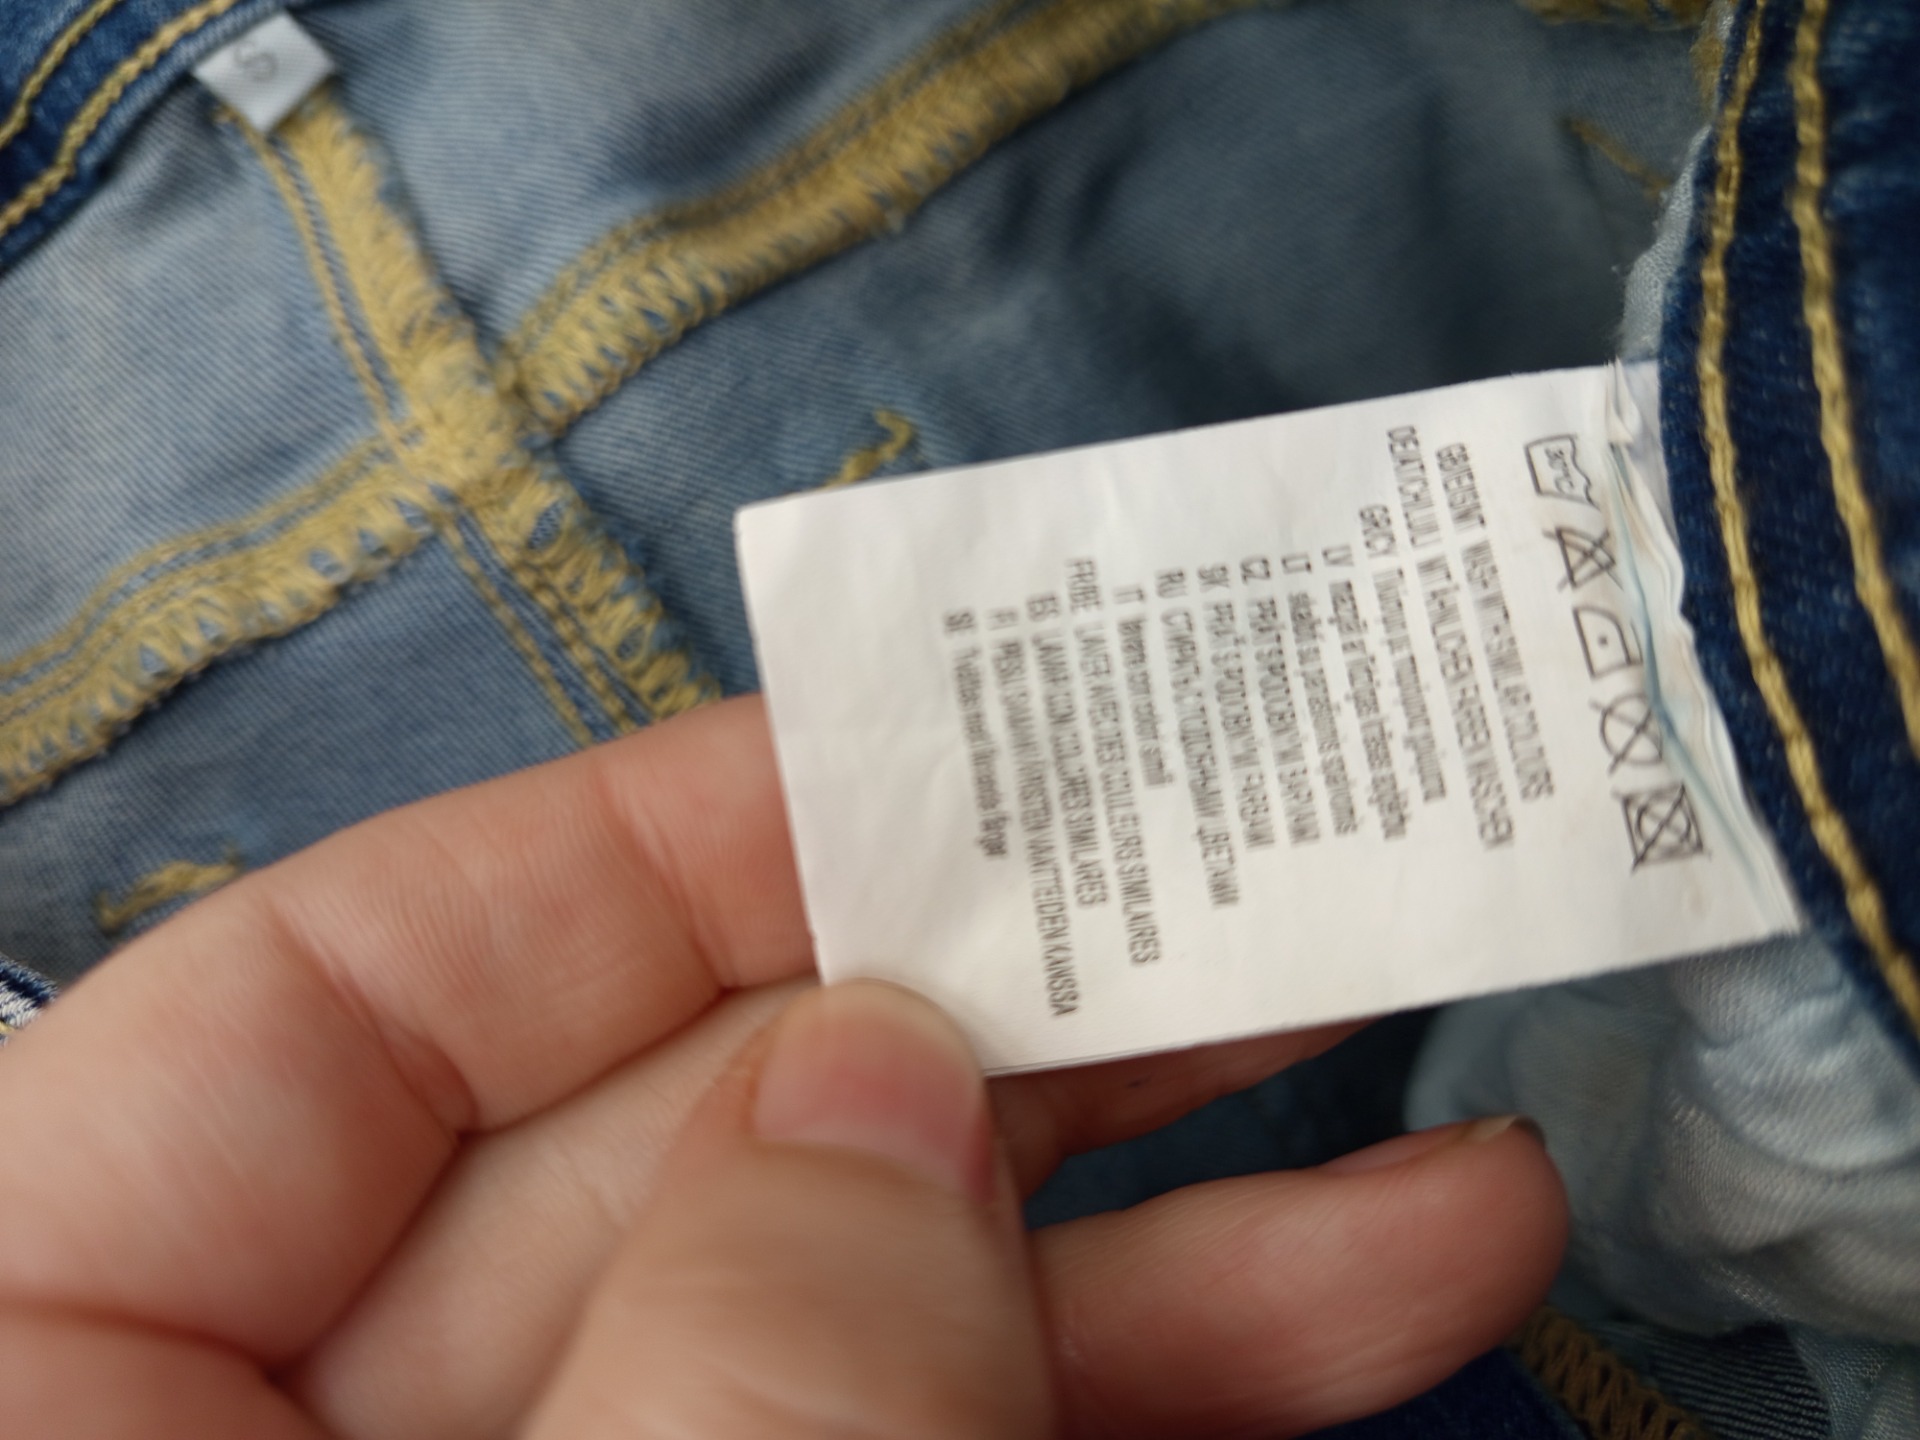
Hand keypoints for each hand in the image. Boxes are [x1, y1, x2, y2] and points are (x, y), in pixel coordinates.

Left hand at [0, 697, 1563, 1437]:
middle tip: (1282, 914)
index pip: (324, 1008)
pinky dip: (1134, 1405)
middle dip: (991, 1049)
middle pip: (660, 1162)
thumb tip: (879, 1066)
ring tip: (1438, 1162)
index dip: (643, 855)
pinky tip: (1361, 1311)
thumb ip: (712, 1352)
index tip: (943, 758)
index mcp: (74, 1381)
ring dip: (1151, 1256)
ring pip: (844, 1334)